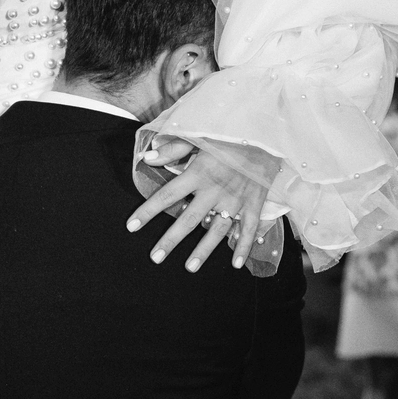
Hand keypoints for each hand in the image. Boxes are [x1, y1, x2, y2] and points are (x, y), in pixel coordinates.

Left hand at [126, 139, 279, 272]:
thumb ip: (172, 150)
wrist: (266, 132)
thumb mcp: (199, 136)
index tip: (132, 226)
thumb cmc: (228, 133)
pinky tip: (236, 264)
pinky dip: (243, 247)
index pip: (167, 195)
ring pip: (216, 230)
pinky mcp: (254, 203)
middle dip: (171, 240)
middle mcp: (215, 190)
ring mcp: (236, 199)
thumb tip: (147, 158)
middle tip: (155, 257)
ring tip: (189, 267)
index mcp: (198, 173)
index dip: (148, 211)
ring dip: (203, 250)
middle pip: (189, 220)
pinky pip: (248, 229)